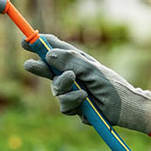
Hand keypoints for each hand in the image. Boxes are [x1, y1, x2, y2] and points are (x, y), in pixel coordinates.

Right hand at [21, 34, 150, 132]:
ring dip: (64, 87)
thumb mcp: (91, 69)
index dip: (39, 45)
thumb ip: (71, 61)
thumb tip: (49, 54)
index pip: (55, 49)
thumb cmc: (112, 85)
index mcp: (76, 61)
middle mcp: (71, 75)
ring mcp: (71, 91)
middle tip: (29, 65)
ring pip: (55, 89)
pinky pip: (63, 105)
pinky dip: (73, 101)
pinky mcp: (74, 106)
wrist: (124, 109)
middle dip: (38, 67)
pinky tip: (84, 99)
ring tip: (79, 87)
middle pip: (48, 69)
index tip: (26, 41)